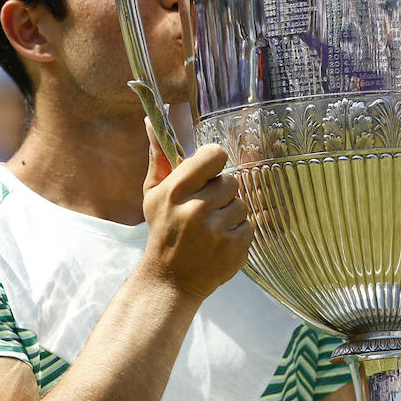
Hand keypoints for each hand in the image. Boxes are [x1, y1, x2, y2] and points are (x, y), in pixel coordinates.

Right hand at [140, 122, 253, 300]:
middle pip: (231, 181)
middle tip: (204, 210)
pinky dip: (238, 233)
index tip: (208, 174)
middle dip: (221, 193)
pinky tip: (219, 242)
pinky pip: (249, 225)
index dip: (214, 163)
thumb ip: (159, 157)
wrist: (170, 280)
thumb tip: (151, 120)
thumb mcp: (153, 194)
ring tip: (211, 228)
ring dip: (230, 214)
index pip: (214, 155)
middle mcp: (196, 209)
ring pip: (241, 204)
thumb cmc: (163, 231)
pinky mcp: (235, 248)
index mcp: (176, 191)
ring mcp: (217, 230)